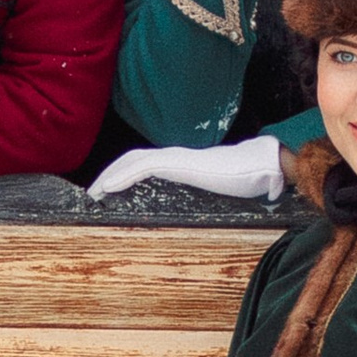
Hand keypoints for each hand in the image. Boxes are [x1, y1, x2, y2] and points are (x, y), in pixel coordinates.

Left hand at [89, 137, 287, 202]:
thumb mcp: (227, 187)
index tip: (110, 188)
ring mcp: (175, 157)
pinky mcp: (177, 162)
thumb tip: (238, 200)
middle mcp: (176, 155)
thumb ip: (221, 189)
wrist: (262, 164)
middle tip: (93, 192)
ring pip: (132, 161)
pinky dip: (122, 176)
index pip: (146, 162)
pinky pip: (142, 168)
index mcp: (184, 162)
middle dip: (111, 173)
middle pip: (133, 159)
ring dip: (111, 175)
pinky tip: (109, 187)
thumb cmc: (250, 175)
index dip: (126, 172)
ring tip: (95, 191)